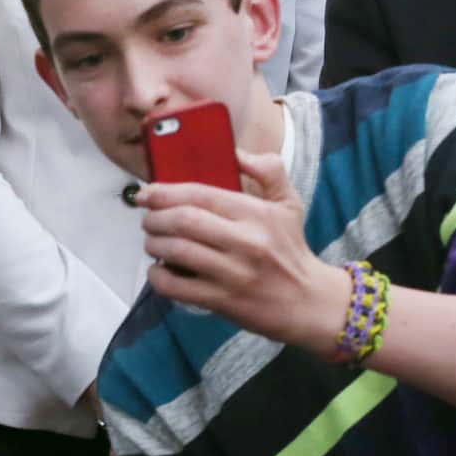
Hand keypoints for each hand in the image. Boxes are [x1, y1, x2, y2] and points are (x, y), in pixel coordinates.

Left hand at [136, 151, 341, 347]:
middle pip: (183, 221)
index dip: (165, 191)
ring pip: (176, 252)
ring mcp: (233, 274)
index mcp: (257, 214)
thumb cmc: (291, 249)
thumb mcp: (288, 203)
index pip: (200, 194)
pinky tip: (159, 270)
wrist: (308, 303)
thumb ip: (268, 170)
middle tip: (148, 219)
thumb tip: (236, 152)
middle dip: (154, 217)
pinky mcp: (223, 302)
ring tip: (152, 241)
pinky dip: (158, 277)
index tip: (147, 192)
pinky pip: (177, 287)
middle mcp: (245, 242)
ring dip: (154, 244)